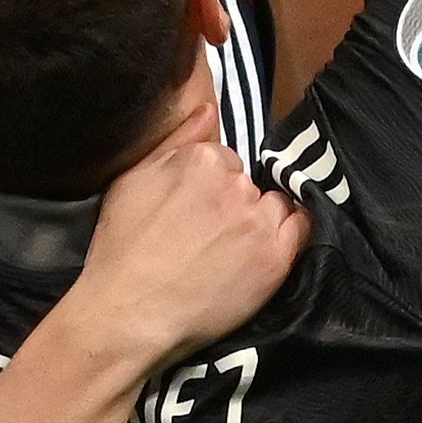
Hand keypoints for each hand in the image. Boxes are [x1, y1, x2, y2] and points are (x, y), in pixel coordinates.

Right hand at [55, 136, 308, 370]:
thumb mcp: (132, 182)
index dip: (211, 188)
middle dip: (236, 203)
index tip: (196, 212)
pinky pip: (301, 230)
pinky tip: (263, 252)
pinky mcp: (276, 257)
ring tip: (231, 251)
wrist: (127, 314)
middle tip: (210, 236)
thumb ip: (177, 140)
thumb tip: (210, 108)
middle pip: (251, 183)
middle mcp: (237, 184)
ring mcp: (259, 221)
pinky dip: (287, 237)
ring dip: (261, 220)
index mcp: (203, 160)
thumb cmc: (120, 249)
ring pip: (276, 205)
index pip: (226, 160)